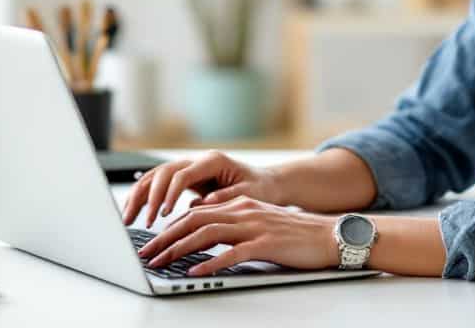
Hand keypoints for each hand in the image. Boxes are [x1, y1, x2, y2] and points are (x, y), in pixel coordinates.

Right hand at [121, 150, 285, 226]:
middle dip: (147, 197)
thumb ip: (226, 197)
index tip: (162, 214)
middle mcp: (197, 161)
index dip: (169, 194)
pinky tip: (133, 211)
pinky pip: (158, 185)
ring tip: (128, 219)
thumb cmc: (260, 189)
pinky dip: (144, 198)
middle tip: (139, 221)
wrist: (265, 183)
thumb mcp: (250, 194)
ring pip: (155, 177)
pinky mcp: (185, 179)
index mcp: (213, 161)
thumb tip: (203, 203)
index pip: (182, 175)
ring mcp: (189, 168)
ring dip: (139, 197)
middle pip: (163, 173)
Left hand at [137, 196, 339, 275]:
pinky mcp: (266, 244)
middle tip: (147, 253)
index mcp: (239, 204)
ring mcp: (254, 226)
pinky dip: (211, 262)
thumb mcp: (258, 223)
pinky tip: (196, 270)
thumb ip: (232, 227)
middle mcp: (243, 211)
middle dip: (165, 237)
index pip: (195, 212)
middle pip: (194, 220)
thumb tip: (203, 239)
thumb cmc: (293, 234)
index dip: (169, 227)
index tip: (151, 242)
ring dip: (179, 249)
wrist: (327, 235)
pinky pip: (232, 253)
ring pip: (207, 234)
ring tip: (162, 262)